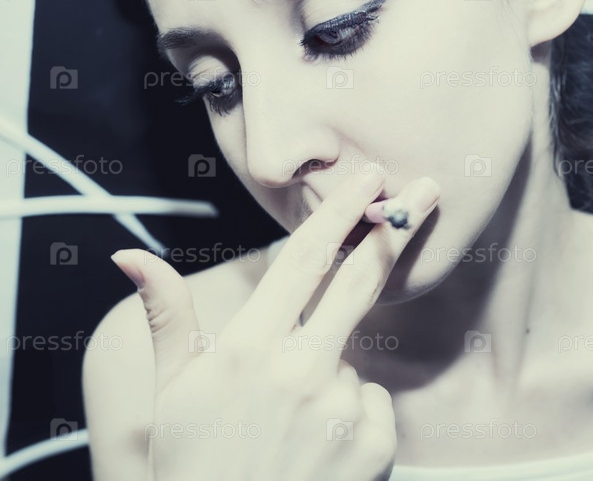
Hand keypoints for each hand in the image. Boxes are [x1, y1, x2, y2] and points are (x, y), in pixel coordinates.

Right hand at [110, 172, 440, 480]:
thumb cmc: (193, 461)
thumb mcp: (172, 391)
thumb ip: (167, 317)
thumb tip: (130, 256)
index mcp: (248, 349)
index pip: (302, 260)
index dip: (338, 212)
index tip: (366, 177)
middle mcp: (301, 370)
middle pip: (360, 280)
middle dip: (394, 229)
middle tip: (425, 191)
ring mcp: (342, 409)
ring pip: (353, 356)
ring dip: (331, 368)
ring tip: (291, 419)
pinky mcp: (374, 444)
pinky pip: (371, 402)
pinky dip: (351, 411)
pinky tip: (319, 445)